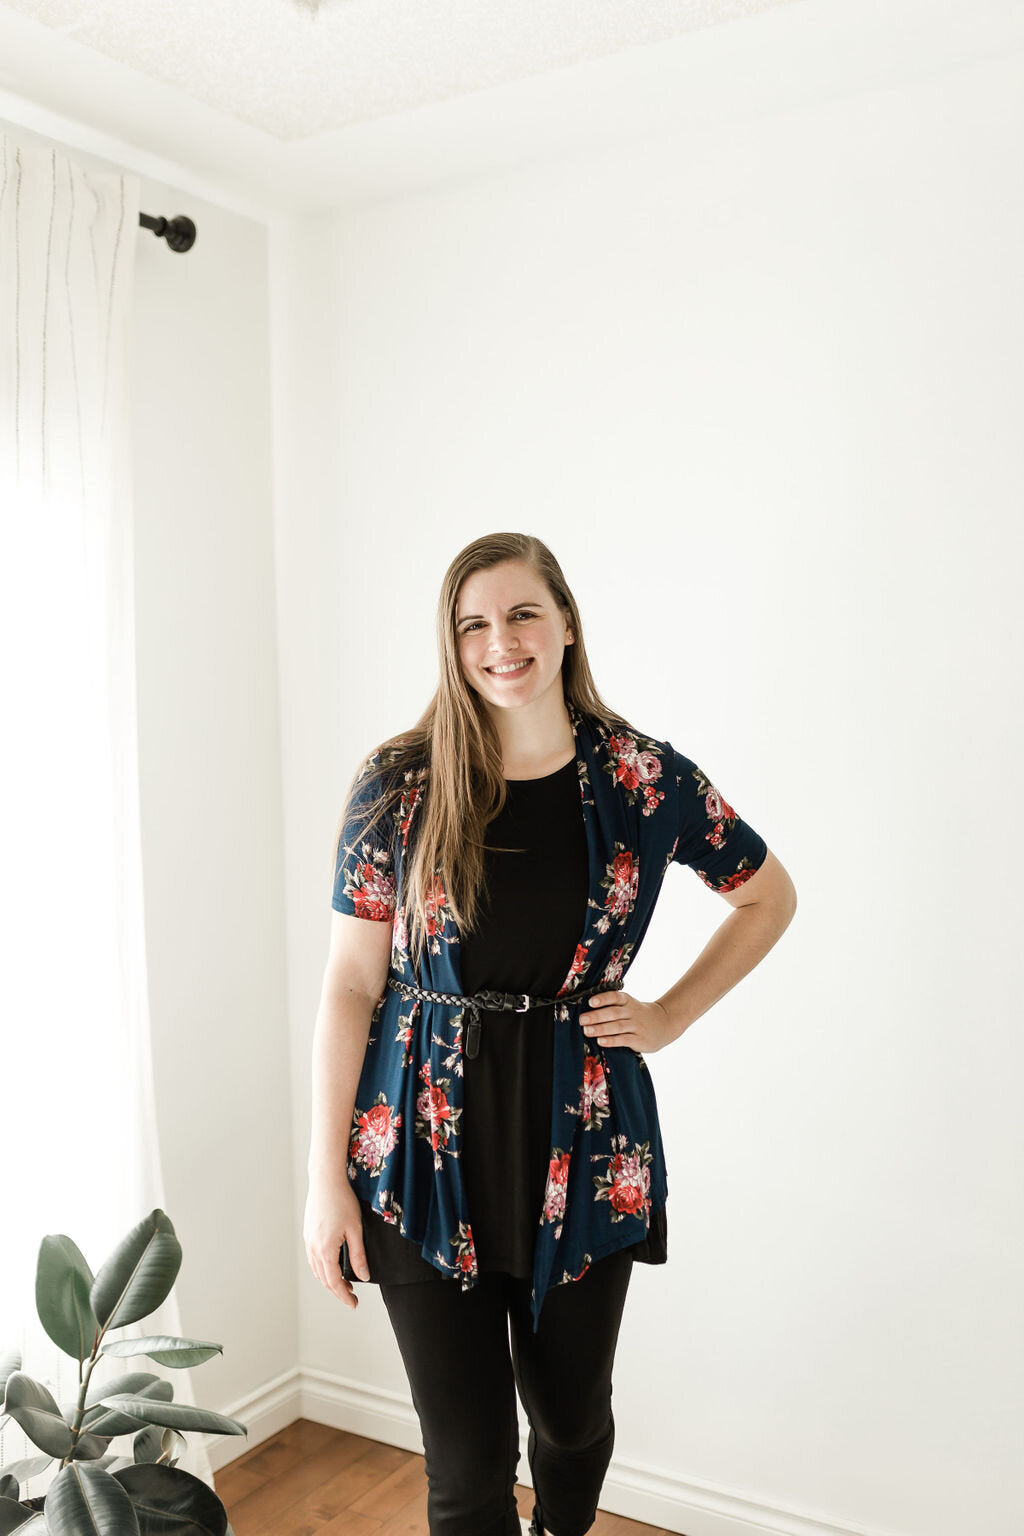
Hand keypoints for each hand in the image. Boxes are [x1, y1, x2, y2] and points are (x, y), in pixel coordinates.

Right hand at [303, 1177, 369, 1309]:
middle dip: (337, 1290)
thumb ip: (359, 1256)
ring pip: (317, 1270)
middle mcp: (313, 1248)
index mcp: (325, 1250)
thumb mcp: (356, 1230)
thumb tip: (363, 1276)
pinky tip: (332, 1265)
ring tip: (344, 1283)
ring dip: (329, 1280)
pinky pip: (313, 1258)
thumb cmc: (342, 1201)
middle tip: (351, 1296)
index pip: (334, 1282)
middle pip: (324, 1279)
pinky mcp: (308, 1233)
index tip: (353, 1304)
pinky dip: (322, 1268)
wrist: (326, 1181)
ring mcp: (308, 1241)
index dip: (344, 1296)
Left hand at [580, 991, 677, 1054]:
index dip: (603, 999)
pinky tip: (601, 1041)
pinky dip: (612, 1040)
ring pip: (617, 1027)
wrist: (665, 1023)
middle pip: (613, 1013)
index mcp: (628, 1001)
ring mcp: (637, 1026)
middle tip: (582, 1020)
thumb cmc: (640, 1014)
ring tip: (587, 1031)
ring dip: (601, 1029)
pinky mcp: (640, 1040)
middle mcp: (632, 1012)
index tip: (591, 1002)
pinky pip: (624, 1040)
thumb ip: (614, 1006)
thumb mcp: (630, 1005)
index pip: (615, 997)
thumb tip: (587, 1011)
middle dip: (596, 1016)